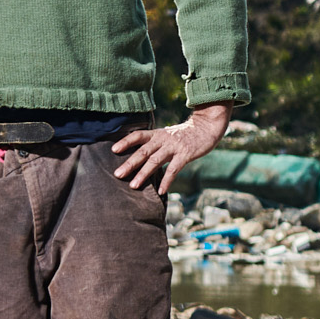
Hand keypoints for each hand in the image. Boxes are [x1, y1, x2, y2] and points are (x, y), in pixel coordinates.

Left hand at [113, 103, 232, 195]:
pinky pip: (174, 169)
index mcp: (157, 134)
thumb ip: (155, 144)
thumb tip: (139, 156)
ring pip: (155, 161)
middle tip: (117, 174)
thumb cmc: (184, 134)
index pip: (138, 135)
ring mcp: (174, 147)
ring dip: (143, 174)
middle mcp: (163, 139)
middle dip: (129, 163)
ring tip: (133, 186)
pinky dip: (167, 181)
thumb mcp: (167, 135)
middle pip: (143, 151)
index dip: (126, 142)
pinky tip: (161, 191)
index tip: (113, 149)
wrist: (206, 127)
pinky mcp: (185, 154)